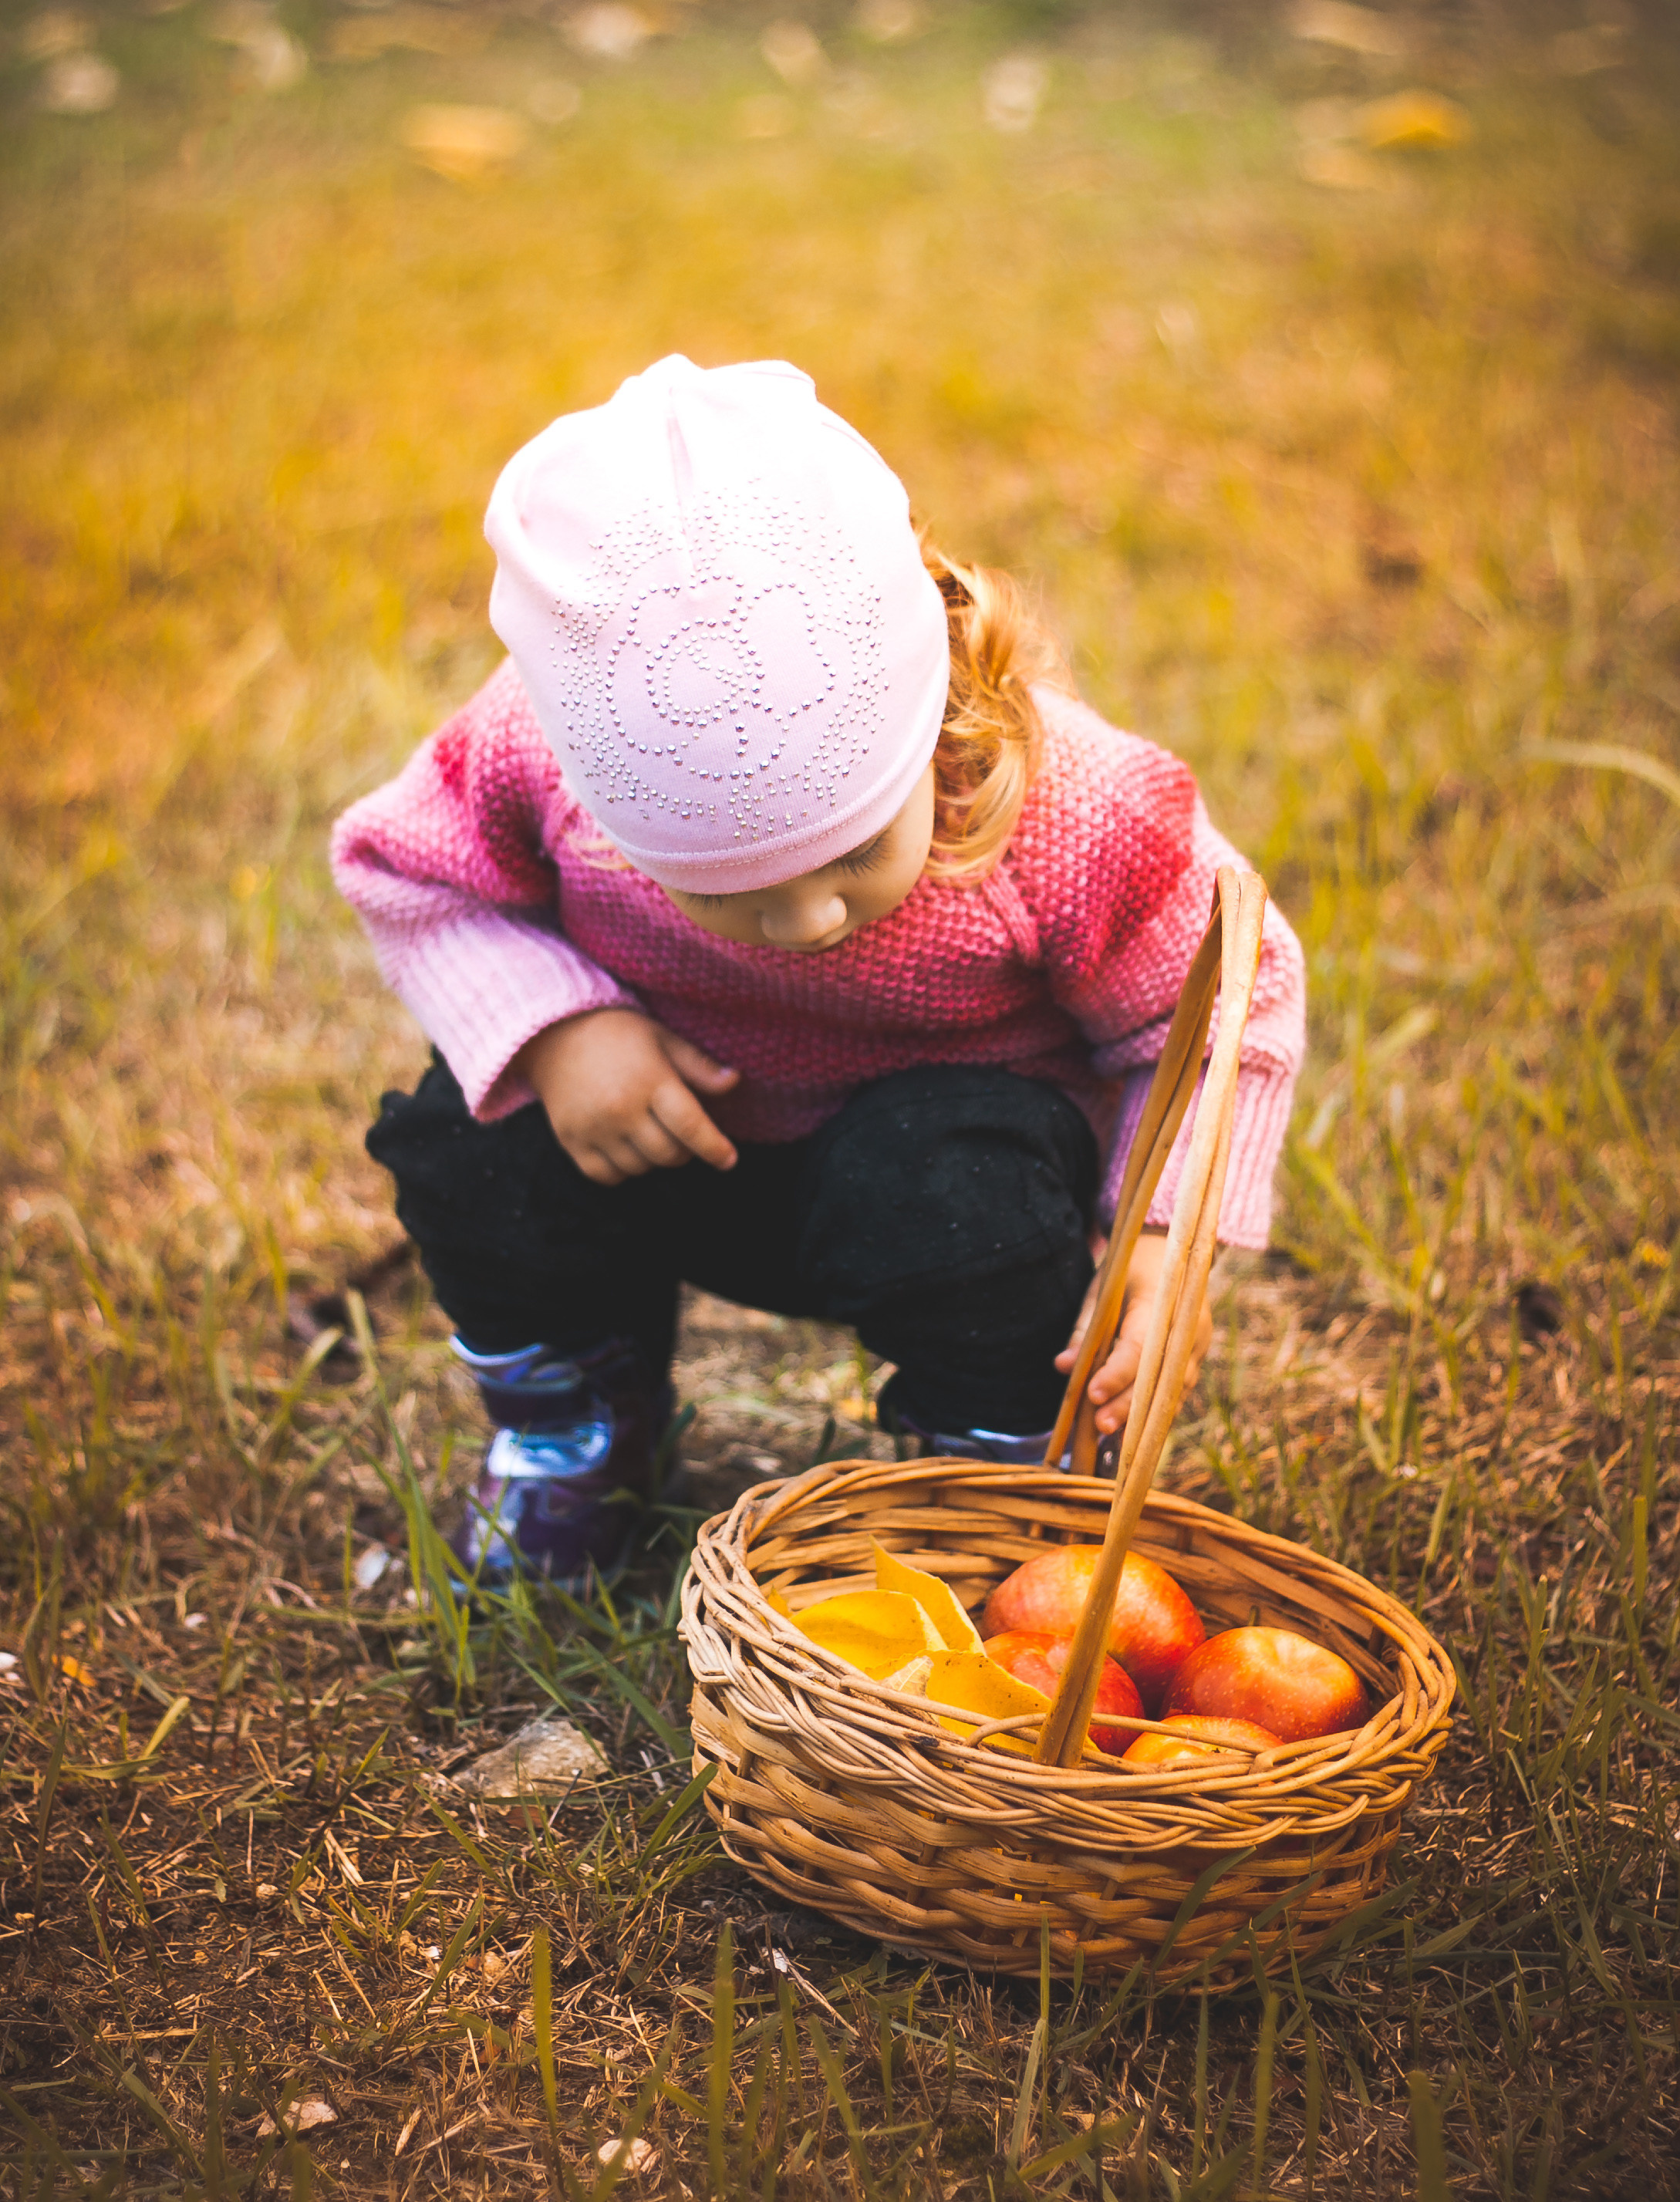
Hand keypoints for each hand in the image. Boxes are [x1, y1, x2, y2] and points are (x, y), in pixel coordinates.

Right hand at [514, 1009, 739, 1185]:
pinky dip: (623, 1170)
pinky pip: (607, 1176)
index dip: (714, 1148)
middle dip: (685, 1150)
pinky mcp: (571, 1141)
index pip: (691, 1126)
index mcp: (650, 1080)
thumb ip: (698, 1066)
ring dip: (654, 1159)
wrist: (552, 1033)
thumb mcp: (662, 1038)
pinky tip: (626, 1148)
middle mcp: (621, 1109)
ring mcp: (593, 1128)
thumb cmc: (617, 1033)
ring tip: (651, 1134)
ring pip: (640, 1168)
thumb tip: (735, 1082)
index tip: (729, 1160)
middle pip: (669, 1154)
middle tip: (682, 1134)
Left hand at [1054, 1231, 1212, 1436]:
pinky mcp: (1196, 1357)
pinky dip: (1156, 1411)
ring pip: (1173, 1389)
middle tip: (1100, 1426)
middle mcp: (1187, 1327)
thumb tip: (1064, 1367)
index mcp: (1163, 1301)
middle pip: (1159, 1376)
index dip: (1117, 1373)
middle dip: (1130, 1406)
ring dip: (1144, 1416)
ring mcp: (1197, 1344)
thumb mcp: (1102, 1291)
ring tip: (1114, 1440)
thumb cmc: (1129, 1270)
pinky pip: (1177, 1390)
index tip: (1092, 1394)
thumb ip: (1085, 1330)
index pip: (1139, 1347)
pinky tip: (1134, 1433)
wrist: (1172, 1252)